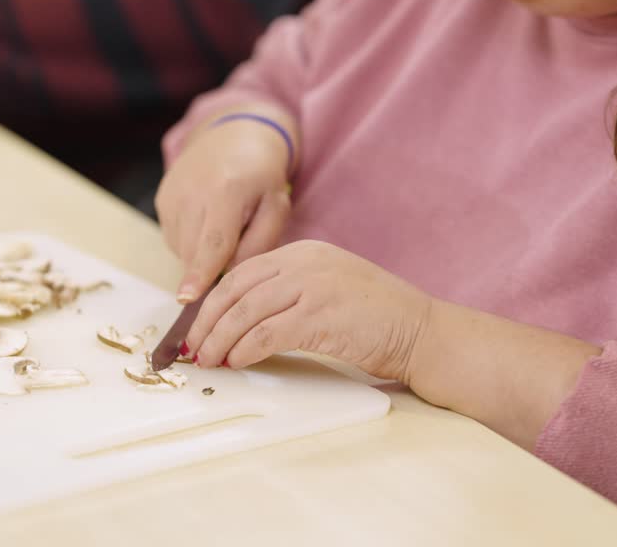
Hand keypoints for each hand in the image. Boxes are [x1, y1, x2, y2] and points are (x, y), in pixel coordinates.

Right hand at [155, 109, 294, 301]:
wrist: (232, 136)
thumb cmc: (262, 177)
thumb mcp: (276, 206)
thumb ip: (260, 243)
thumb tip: (232, 276)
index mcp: (227, 192)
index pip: (213, 242)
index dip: (200, 273)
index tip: (186, 299)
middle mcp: (192, 192)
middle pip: (195, 252)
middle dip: (213, 266)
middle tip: (237, 244)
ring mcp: (172, 195)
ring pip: (182, 249)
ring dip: (201, 253)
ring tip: (223, 227)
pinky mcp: (161, 199)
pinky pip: (174, 238)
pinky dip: (191, 240)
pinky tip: (206, 220)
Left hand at [184, 240, 433, 379]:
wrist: (422, 331)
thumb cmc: (378, 319)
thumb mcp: (329, 288)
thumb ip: (291, 292)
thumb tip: (242, 320)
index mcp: (304, 252)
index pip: (243, 272)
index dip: (214, 301)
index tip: (199, 326)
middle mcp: (305, 262)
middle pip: (236, 288)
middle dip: (208, 321)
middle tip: (193, 348)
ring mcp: (313, 286)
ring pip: (246, 311)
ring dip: (221, 339)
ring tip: (209, 360)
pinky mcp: (320, 315)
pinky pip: (267, 333)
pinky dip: (245, 350)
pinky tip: (238, 363)